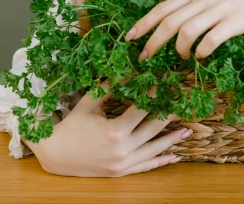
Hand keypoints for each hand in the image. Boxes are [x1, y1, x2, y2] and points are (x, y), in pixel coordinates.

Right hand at [23, 80, 192, 176]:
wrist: (55, 155)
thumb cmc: (71, 126)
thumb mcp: (88, 104)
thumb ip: (108, 88)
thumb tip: (126, 71)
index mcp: (115, 131)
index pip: (143, 110)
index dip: (156, 96)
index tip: (167, 85)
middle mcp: (123, 149)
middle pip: (153, 129)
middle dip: (170, 115)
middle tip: (184, 104)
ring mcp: (123, 163)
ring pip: (154, 149)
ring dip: (172, 139)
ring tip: (188, 130)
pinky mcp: (121, 172)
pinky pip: (146, 166)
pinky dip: (161, 161)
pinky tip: (174, 156)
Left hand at [125, 0, 243, 59]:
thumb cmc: (240, 0)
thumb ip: (192, 5)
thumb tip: (166, 17)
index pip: (163, 8)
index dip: (143, 23)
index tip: (129, 38)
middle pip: (169, 21)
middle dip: (153, 42)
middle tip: (144, 57)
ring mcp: (219, 10)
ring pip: (186, 31)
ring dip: (179, 49)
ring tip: (182, 57)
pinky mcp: (234, 22)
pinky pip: (210, 40)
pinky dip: (201, 51)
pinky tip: (200, 56)